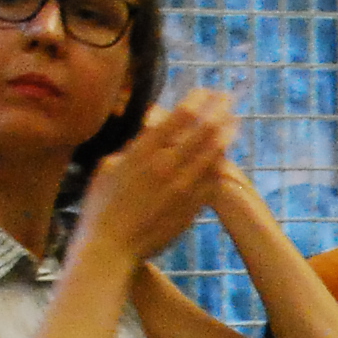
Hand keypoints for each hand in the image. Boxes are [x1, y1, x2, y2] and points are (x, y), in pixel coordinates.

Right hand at [69, 89, 234, 267]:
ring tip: (235, 121)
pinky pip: (213, 182)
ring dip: (227, 135)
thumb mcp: (109, 168)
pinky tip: (226, 156)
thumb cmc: (102, 206)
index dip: (196, 101)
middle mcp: (167, 167)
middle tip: (229, 99)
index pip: (179, 119)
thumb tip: (148, 134)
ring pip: (214, 156)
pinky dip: (222, 165)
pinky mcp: (191, 207)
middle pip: (204, 133)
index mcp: (143, 153)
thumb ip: (132, 149)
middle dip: (219, 112)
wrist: (111, 246)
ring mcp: (183, 189)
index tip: (205, 91)